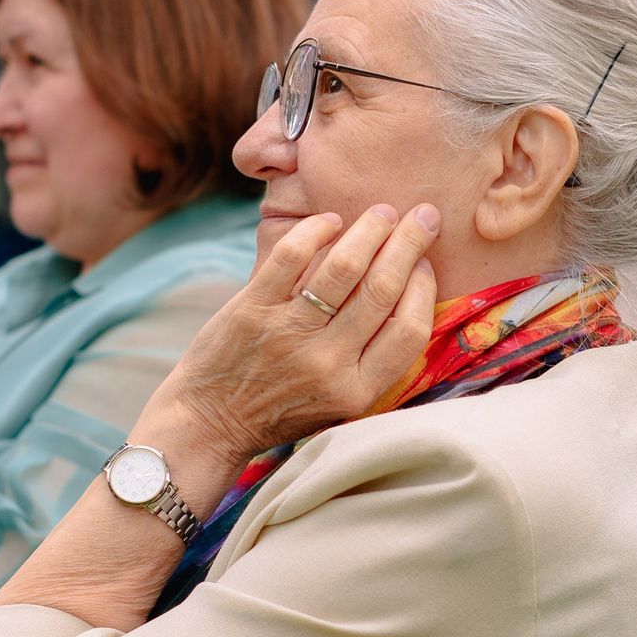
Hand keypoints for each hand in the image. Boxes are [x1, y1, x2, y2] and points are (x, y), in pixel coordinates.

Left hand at [0, 203, 438, 630]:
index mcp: (357, 390)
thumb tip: (406, 290)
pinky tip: (330, 221)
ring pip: (344, 266)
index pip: (410, 330)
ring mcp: (289, 334)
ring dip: (370, 230)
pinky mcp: (251, 310)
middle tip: (424, 216)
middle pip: (383, 289)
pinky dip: (315, 230)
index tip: (426, 265)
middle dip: (409, 244)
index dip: (424, 290)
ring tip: (382, 213)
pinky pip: (291, 256)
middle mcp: (327, 363)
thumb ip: (372, 358)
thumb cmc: (280, 409)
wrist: (210, 423)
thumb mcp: (338, 403)